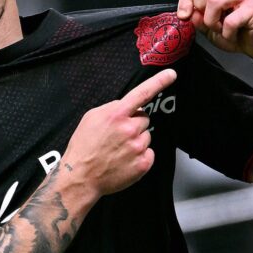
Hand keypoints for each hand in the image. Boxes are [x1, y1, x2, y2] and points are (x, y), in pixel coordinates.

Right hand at [62, 69, 176, 197]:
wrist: (80, 177)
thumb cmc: (83, 148)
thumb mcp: (90, 118)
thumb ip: (111, 108)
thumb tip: (125, 106)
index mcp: (116, 115)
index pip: (142, 93)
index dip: (159, 82)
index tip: (172, 74)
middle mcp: (129, 129)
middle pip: (144, 119)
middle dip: (134, 124)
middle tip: (118, 136)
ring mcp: (138, 147)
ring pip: (146, 136)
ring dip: (136, 141)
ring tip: (118, 150)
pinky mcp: (143, 164)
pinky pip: (149, 153)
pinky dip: (140, 156)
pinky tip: (124, 161)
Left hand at [176, 0, 252, 58]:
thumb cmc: (237, 33)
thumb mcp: (211, 27)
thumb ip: (198, 18)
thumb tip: (188, 13)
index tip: (183, 16)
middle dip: (199, 8)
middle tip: (208, 22)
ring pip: (214, 1)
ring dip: (212, 22)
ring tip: (221, 30)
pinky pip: (230, 21)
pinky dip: (227, 34)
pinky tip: (233, 35)